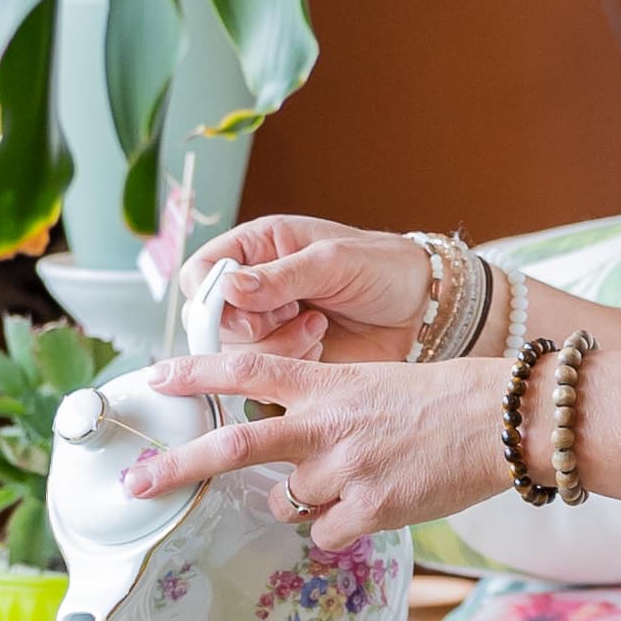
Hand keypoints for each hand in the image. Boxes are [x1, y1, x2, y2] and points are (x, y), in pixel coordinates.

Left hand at [125, 338, 510, 553]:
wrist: (502, 421)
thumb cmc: (445, 401)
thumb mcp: (374, 383)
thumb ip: (323, 406)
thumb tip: (284, 449)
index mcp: (326, 384)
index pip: (247, 368)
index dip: (195, 372)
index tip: (153, 377)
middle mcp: (325, 425)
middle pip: (232, 445)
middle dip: (175, 466)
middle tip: (135, 484)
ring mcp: (344, 470)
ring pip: (284, 501)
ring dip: (297, 500)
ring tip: (348, 482)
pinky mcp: (369, 510)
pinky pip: (325, 534)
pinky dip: (338, 528)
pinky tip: (373, 506)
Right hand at [181, 213, 435, 370]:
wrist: (419, 310)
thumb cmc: (382, 268)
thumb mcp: (332, 261)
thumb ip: (280, 276)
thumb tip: (230, 288)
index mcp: (258, 247)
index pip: (201, 272)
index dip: (210, 298)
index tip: (244, 312)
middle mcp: (255, 287)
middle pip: (212, 321)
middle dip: (253, 327)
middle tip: (294, 314)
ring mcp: (269, 324)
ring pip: (238, 352)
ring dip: (279, 346)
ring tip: (317, 325)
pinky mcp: (286, 356)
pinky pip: (266, 373)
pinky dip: (293, 363)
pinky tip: (321, 344)